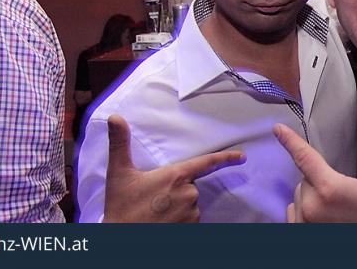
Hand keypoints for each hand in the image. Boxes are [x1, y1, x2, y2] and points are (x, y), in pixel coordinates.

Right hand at [103, 114, 244, 221]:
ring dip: (176, 207)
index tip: (242, 157)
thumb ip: (119, 144)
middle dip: (174, 190)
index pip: (206, 163)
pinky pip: (189, 221)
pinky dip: (178, 221)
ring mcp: (192, 214)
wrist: (121, 239)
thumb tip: (114, 117)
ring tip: (155, 213)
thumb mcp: (119, 174)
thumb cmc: (121, 208)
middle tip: (153, 200)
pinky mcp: (191, 229)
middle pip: (190, 186)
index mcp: (176, 176)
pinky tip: (162, 223)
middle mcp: (189, 194)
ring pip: (189, 205)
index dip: (226, 158)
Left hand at [274, 123, 356, 222]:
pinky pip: (294, 212)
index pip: (304, 157)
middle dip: (320, 179)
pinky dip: (305, 210)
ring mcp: (303, 222)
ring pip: (300, 195)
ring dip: (313, 195)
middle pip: (306, 177)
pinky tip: (325, 217)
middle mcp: (311, 206)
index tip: (278, 129)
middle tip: (343, 192)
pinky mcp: (298, 233)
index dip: (290, 141)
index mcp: (330, 189)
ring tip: (336, 208)